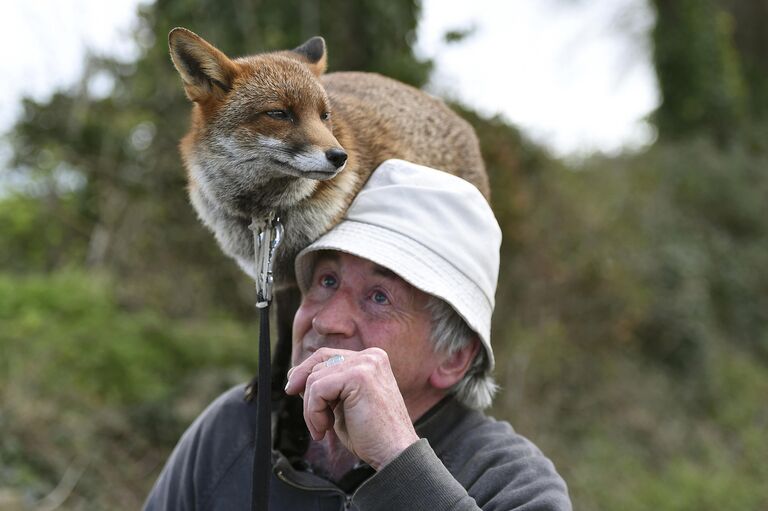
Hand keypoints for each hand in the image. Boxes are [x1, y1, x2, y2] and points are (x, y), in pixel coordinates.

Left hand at [284, 347, 419, 469]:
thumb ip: (324, 385)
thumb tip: (293, 374)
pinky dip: (314, 412)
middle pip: (318, 362)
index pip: (326, 356)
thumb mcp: (341, 404)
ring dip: (311, 409)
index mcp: (370, 359)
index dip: (306, 374)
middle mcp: (370, 356)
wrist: (394, 454)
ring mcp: (366, 363)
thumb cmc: (370, 434)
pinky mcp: (359, 376)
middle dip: (306, 392)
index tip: (295, 394)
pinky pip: (318, 389)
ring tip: (323, 429)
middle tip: (313, 421)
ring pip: (315, 377)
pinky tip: (325, 429)